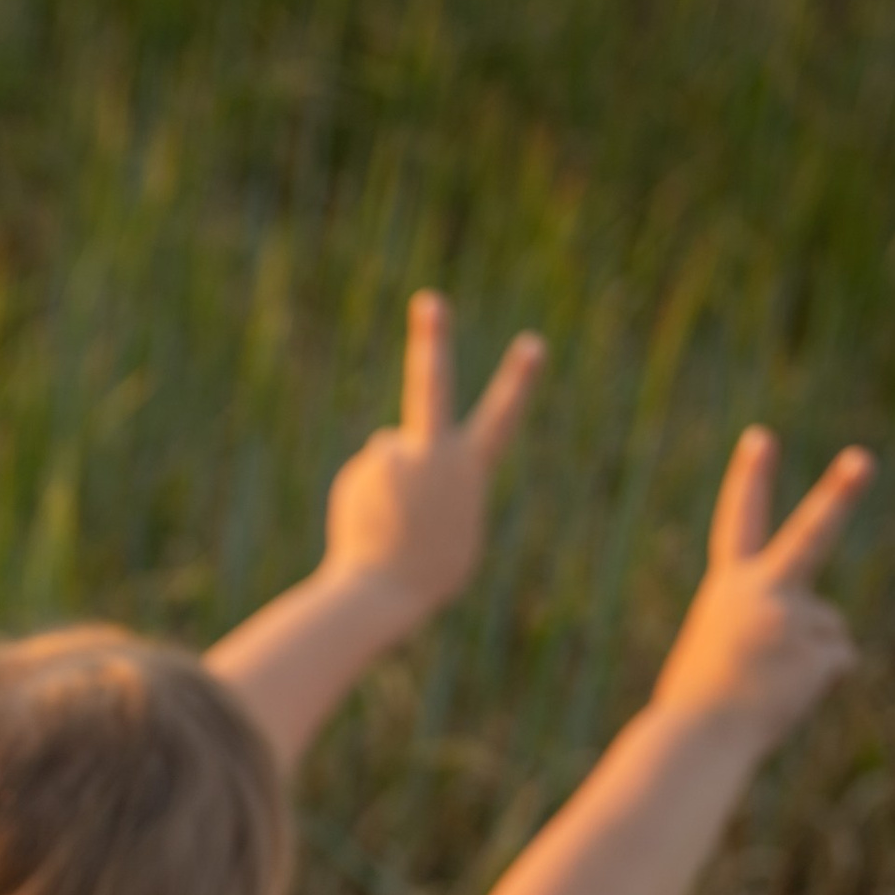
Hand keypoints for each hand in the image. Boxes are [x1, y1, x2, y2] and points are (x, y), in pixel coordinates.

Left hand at [319, 292, 546, 633]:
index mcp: (469, 469)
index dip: (519, 381)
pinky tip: (368, 528)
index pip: (501, 417)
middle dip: (433, 340)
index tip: (534, 343)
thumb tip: (399, 455)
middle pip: (432, 385)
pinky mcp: (361, 470)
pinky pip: (368, 478)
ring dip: (390, 487)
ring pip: (392, 457)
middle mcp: (432, 454)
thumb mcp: (451, 526)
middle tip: (430, 301)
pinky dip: (366, 502)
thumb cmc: (429, 571)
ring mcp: (394, 459)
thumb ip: (438, 483)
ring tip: (390, 526)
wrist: (384, 593)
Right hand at [650, 431, 873, 749]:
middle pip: (811, 534)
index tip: (761, 438)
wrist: (697, 739)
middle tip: (863, 459)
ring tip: (767, 686)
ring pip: (827, 628)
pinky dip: (819, 682)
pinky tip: (785, 696)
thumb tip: (839, 649)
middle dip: (839, 493)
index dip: (750, 479)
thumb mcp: (720, 649)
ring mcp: (793, 618)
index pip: (739, 522)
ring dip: (807, 659)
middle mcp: (763, 591)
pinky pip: (837, 661)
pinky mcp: (819, 650)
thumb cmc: (699, 705)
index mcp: (729, 588)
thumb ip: (767, 627)